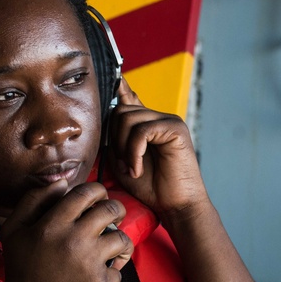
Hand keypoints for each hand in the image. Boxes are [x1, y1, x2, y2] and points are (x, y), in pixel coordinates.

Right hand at [0, 179, 132, 281]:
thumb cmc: (20, 268)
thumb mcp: (13, 229)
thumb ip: (33, 200)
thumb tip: (61, 182)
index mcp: (53, 224)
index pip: (87, 193)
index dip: (97, 191)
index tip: (97, 198)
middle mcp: (74, 240)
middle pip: (112, 210)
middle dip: (115, 209)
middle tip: (112, 217)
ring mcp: (90, 263)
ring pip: (123, 239)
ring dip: (120, 241)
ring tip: (113, 247)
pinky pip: (118, 271)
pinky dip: (111, 273)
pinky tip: (98, 275)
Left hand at [106, 79, 208, 217]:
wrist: (174, 205)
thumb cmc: (149, 186)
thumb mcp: (122, 160)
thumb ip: (114, 140)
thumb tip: (105, 120)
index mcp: (146, 123)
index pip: (130, 98)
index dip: (120, 87)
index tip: (113, 76)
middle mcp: (158, 117)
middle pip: (120, 110)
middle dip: (114, 138)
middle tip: (124, 163)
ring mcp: (168, 120)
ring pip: (128, 118)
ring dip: (123, 148)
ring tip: (132, 168)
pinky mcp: (175, 129)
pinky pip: (142, 131)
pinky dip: (134, 152)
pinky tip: (138, 169)